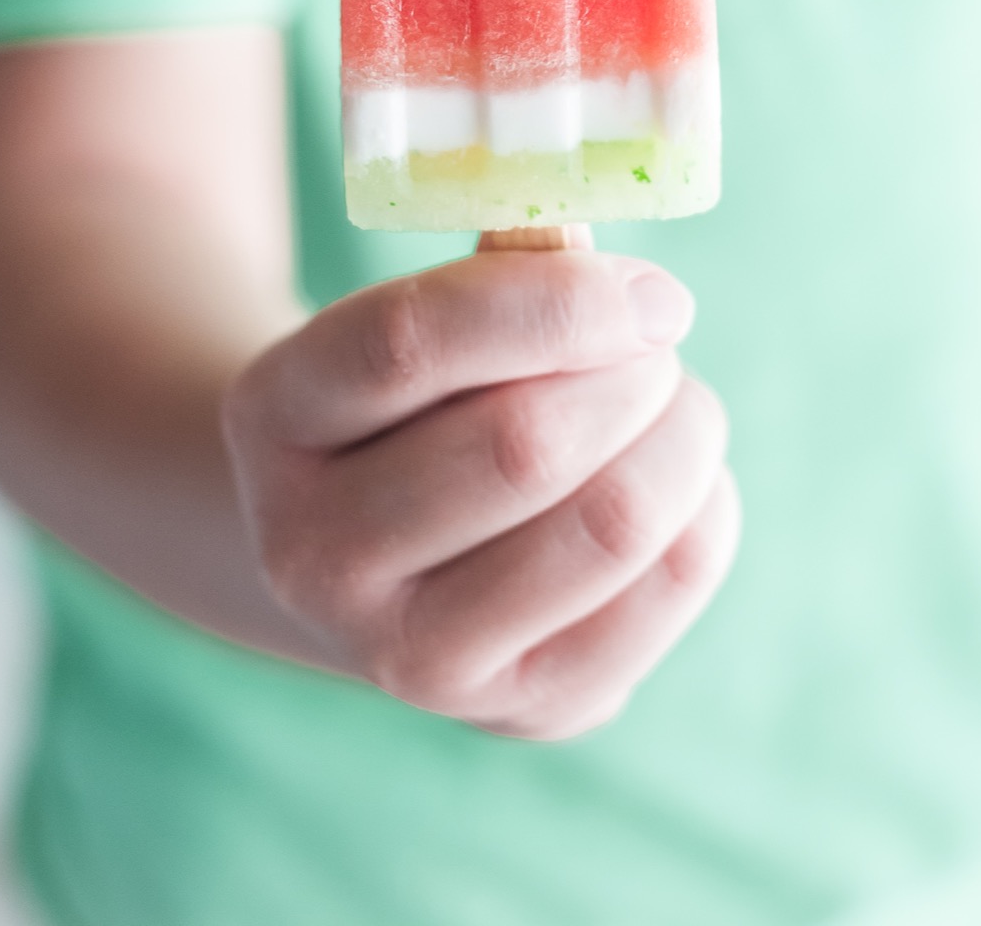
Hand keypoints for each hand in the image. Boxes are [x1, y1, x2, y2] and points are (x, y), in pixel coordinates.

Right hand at [222, 246, 738, 738]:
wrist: (369, 547)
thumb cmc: (421, 396)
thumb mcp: (420, 314)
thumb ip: (509, 271)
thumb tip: (630, 285)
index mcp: (273, 416)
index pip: (408, 345)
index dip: (553, 303)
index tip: (650, 291)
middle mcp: (314, 555)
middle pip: (525, 446)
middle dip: (632, 372)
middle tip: (657, 342)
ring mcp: (409, 658)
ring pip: (610, 523)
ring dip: (682, 434)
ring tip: (671, 404)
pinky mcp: (519, 709)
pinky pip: (669, 589)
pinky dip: (706, 507)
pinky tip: (676, 480)